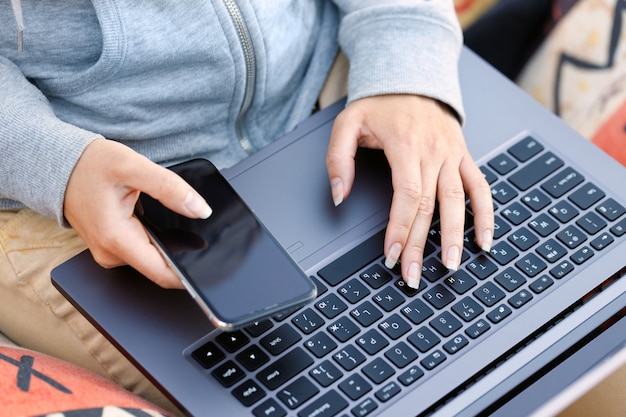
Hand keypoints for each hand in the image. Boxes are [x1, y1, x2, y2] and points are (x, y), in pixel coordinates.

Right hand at [64, 139, 211, 287]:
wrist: (60, 165)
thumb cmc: (88, 165)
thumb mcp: (132, 166)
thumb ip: (169, 188)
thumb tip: (200, 210)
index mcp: (116, 239)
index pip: (162, 274)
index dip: (189, 275)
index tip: (211, 267)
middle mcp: (110, 253)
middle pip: (160, 266)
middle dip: (184, 254)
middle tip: (200, 231)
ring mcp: (110, 252)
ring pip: (153, 258)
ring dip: (170, 245)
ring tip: (178, 221)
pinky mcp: (112, 247)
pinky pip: (143, 250)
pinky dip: (157, 239)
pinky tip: (162, 222)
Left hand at [326, 95, 493, 288]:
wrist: (412, 78)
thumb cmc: (379, 104)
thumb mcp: (347, 123)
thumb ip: (338, 159)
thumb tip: (338, 196)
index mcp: (405, 144)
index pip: (407, 194)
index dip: (401, 227)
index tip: (393, 254)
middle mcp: (433, 151)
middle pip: (430, 205)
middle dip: (422, 243)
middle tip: (414, 275)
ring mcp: (452, 154)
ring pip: (458, 200)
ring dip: (457, 235)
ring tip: (452, 266)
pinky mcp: (463, 156)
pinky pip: (480, 187)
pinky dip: (486, 213)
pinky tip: (485, 239)